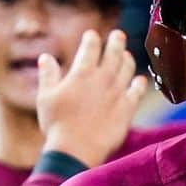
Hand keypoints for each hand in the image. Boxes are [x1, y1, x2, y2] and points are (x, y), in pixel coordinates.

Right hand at [37, 29, 147, 167]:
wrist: (76, 150)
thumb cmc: (56, 125)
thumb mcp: (45, 97)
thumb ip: (48, 74)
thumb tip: (46, 57)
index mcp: (81, 73)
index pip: (90, 48)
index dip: (91, 39)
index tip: (92, 35)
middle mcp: (102, 80)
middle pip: (113, 54)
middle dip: (116, 42)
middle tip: (118, 35)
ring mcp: (117, 94)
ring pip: (127, 70)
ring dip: (127, 60)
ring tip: (127, 55)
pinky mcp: (127, 110)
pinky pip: (137, 93)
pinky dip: (139, 84)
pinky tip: (140, 81)